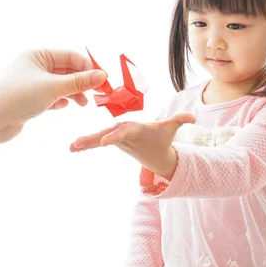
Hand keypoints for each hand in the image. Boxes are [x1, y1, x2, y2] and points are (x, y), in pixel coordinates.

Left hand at [0, 49, 106, 136]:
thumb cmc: (16, 97)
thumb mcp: (53, 87)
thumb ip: (79, 82)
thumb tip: (102, 76)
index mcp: (37, 54)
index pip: (71, 56)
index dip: (89, 68)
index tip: (104, 81)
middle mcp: (34, 65)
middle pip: (67, 70)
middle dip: (82, 81)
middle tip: (97, 95)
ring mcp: (32, 83)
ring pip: (61, 84)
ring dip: (74, 92)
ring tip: (82, 104)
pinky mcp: (30, 99)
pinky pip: (52, 96)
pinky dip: (61, 101)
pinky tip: (64, 107)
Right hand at [70, 112, 195, 179]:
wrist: (156, 143)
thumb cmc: (162, 136)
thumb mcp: (171, 129)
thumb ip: (179, 121)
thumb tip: (193, 117)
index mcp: (135, 127)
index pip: (124, 130)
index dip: (115, 135)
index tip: (106, 143)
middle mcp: (123, 129)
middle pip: (107, 132)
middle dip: (95, 138)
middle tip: (80, 143)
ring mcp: (115, 135)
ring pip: (99, 137)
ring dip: (86, 142)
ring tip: (72, 147)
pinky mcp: (111, 141)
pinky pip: (96, 143)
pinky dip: (86, 145)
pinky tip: (73, 149)